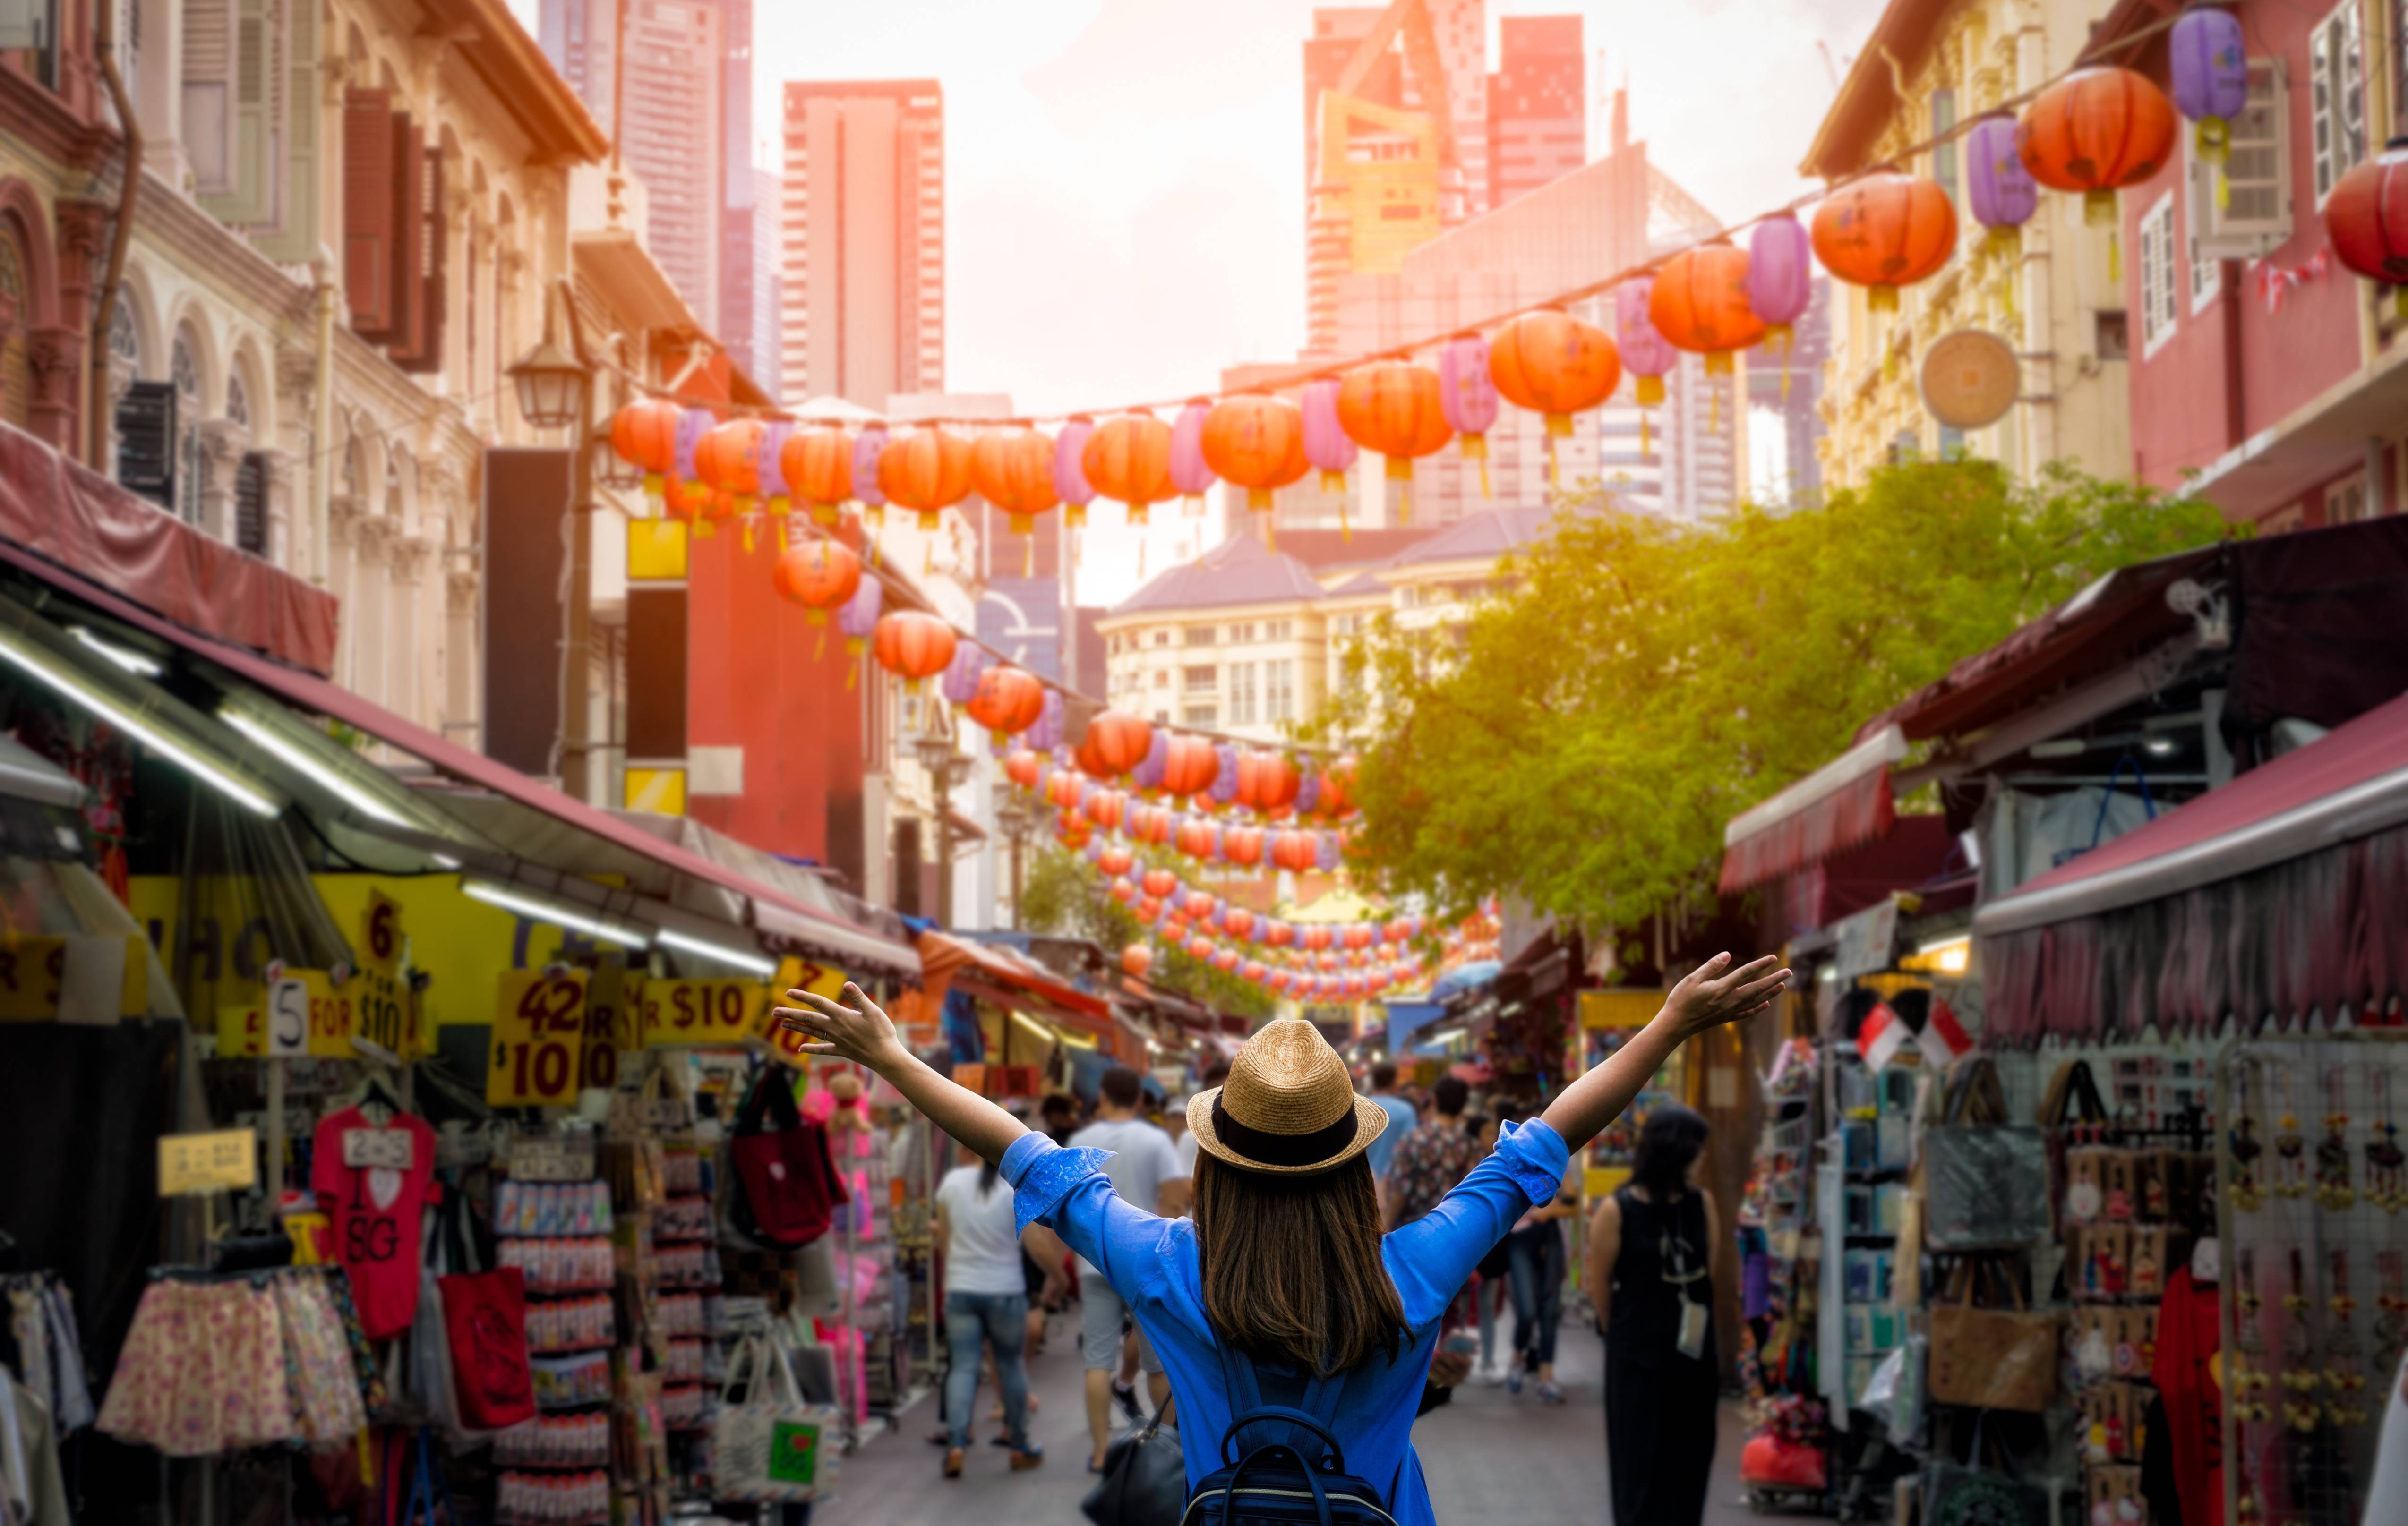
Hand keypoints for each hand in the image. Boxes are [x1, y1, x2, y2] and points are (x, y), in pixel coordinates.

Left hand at [773, 983, 906, 1071]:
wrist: (886, 1058)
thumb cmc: (882, 1033)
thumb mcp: (873, 1011)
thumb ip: (859, 998)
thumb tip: (847, 984)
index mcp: (842, 1017)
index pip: (818, 1004)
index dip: (803, 997)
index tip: (789, 992)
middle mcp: (835, 1029)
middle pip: (808, 1019)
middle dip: (791, 1014)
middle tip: (774, 1011)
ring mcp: (837, 1041)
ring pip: (812, 1033)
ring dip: (796, 1028)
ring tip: (783, 1024)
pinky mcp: (842, 1051)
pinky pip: (823, 1050)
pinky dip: (812, 1048)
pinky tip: (801, 1049)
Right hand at [1660, 953, 1789, 1039]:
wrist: (1676, 1025)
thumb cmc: (1681, 999)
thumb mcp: (1692, 978)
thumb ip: (1711, 966)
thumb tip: (1728, 954)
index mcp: (1722, 989)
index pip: (1746, 973)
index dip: (1760, 964)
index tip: (1773, 957)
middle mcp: (1730, 1001)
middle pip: (1757, 988)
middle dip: (1774, 979)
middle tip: (1788, 972)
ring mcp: (1729, 1011)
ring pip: (1755, 1001)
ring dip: (1770, 993)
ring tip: (1783, 986)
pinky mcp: (1726, 1018)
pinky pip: (1747, 1013)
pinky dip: (1758, 1008)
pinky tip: (1765, 1004)